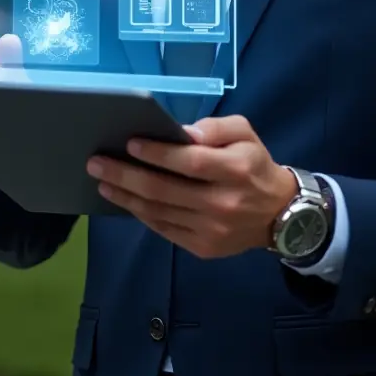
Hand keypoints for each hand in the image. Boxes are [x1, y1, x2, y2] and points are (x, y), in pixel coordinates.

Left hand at [86, 114, 297, 258]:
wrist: (278, 214)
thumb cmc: (255, 165)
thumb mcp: (245, 133)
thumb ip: (215, 128)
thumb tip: (182, 133)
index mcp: (236, 169)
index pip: (190, 162)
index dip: (158, 154)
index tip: (129, 143)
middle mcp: (222, 202)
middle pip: (165, 190)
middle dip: (126, 175)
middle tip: (97, 163)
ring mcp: (211, 229)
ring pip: (159, 212)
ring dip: (126, 196)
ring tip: (102, 182)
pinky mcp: (203, 247)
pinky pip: (164, 230)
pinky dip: (141, 214)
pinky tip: (125, 200)